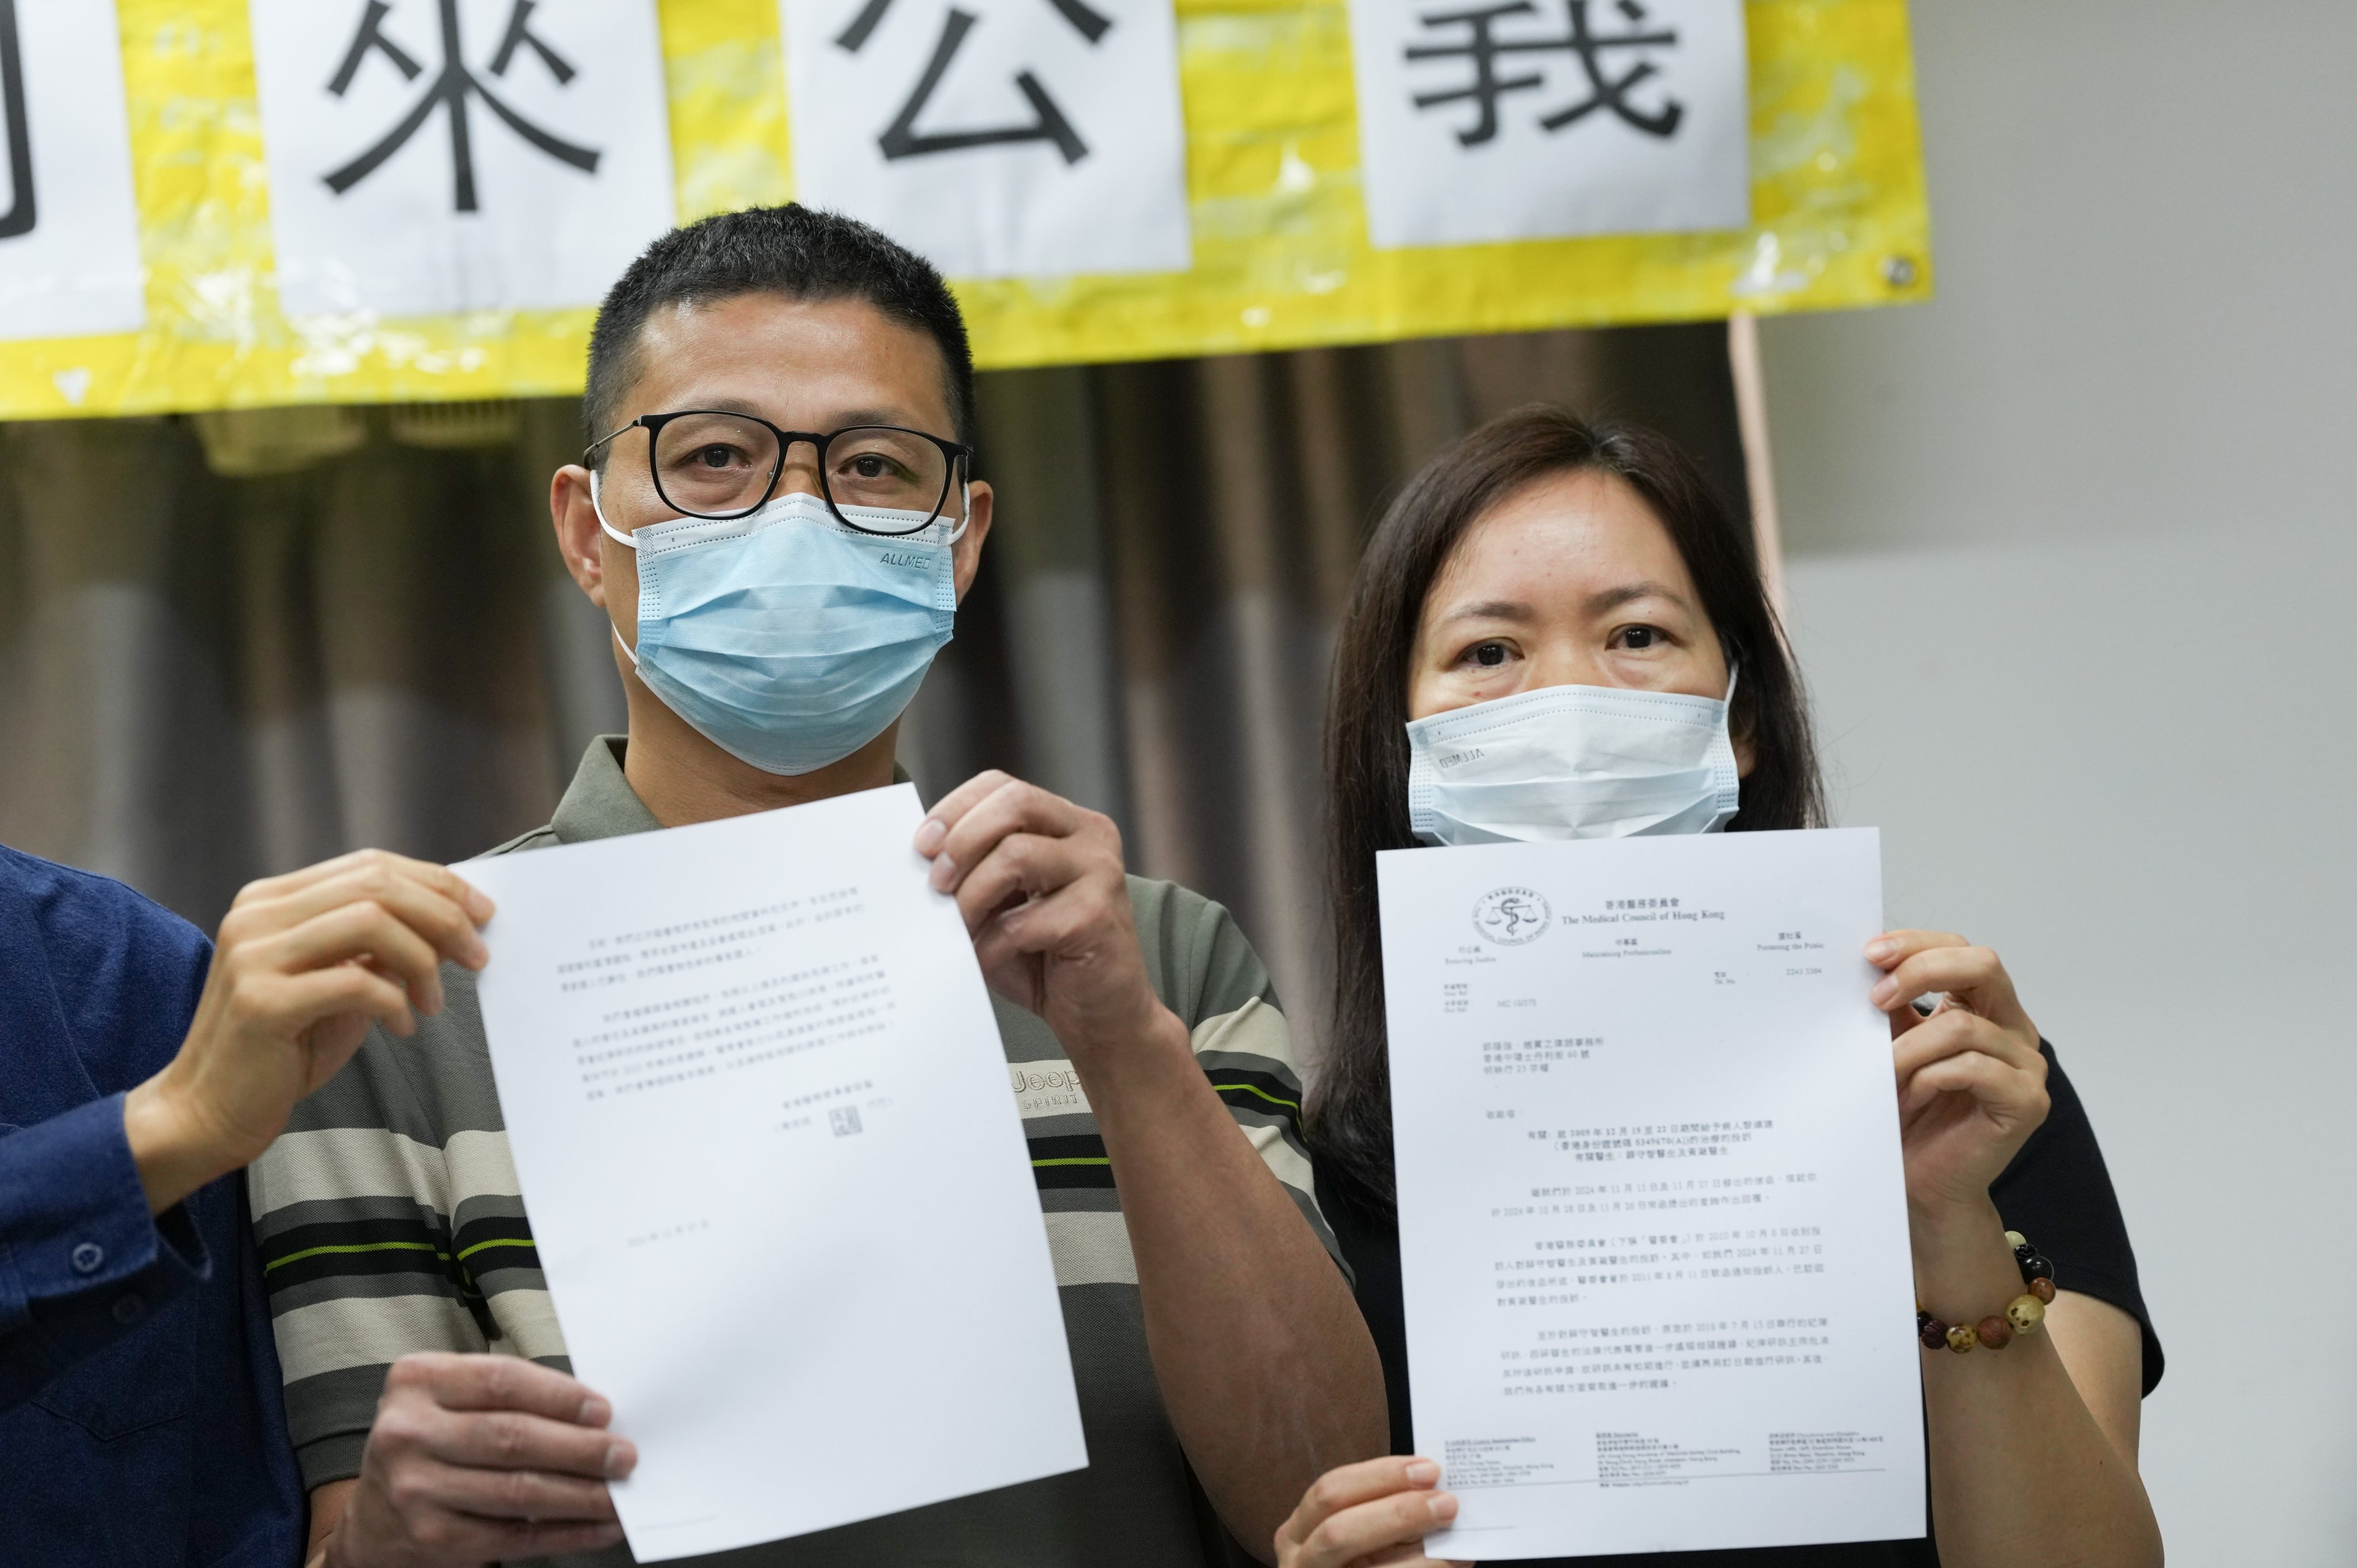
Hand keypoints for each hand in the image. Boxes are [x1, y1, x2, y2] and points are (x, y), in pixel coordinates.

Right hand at [123, 850, 492, 1212]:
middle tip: (478, 954)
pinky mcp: (260, 1002)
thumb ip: (377, 949)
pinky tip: (402, 1025)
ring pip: (370, 921)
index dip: (435, 883)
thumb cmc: (279, 1049)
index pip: (369, 865)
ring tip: (435, 1000)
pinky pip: (354, 982)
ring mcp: (253, 956)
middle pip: (376, 884)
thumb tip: (447, 923)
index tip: (480, 912)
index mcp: (272, 901)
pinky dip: (394, 1001)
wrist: (207, 1112)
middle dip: (443, 915)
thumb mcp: (336, 984)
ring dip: (423, 959)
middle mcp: (257, 916)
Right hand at [324, 1354, 634, 1566]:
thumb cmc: (431, 1446)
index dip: (560, 1396)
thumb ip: (505, 1397)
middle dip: (580, 1448)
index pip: (502, 1381)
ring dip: (581, 1494)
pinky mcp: (432, 1538)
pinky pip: (515, 1535)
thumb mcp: (447, 1403)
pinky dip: (565, 1532)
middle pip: (512, 1437)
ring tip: (619, 1492)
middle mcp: (407, 1433)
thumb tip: (593, 1415)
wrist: (372, 1524)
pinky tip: (598, 1527)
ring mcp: (415, 1489)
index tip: (603, 1411)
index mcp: (416, 1381)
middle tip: (623, 1454)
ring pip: (518, 1490)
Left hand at [914, 772, 1175, 1065]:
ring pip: (1016, 854)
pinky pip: (1024, 920)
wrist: (1101, 1016)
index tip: (922, 845)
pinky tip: (985, 961)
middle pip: (1015, 803)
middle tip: (935, 883)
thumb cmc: (1044, 958)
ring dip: (971, 896)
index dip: (956, 808)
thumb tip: (919, 861)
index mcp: (1066, 822)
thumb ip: (974, 873)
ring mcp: (1100, 872)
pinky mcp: (1096, 916)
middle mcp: (1090, 835)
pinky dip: (992, 944)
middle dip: (962, 840)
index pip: (1004, 786)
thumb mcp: (1002, 904)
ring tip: (957, 929)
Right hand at [1274, 1456, 1470, 1567]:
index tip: (1428, 1469)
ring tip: (1456, 1542)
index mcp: (1297, 1532)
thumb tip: (1434, 1491)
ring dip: (1420, 1555)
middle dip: (1398, 1513)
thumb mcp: (1354, 1533)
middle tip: (1447, 1503)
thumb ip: (1380, 1512)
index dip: (1379, 1476)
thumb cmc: (1358, 1561)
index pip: (1330, 1492)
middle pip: (1339, 1532)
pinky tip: (1452, 1563)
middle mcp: (1301, 1562)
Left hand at [1866, 930, 2049, 1217]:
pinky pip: (1974, 1068)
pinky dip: (1930, 1078)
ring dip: (1910, 1048)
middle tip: (1874, 997)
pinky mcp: (2027, 1100)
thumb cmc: (1905, 1113)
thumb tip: (1859, 962)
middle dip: (1922, 970)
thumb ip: (1889, 1006)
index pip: (1958, 949)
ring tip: (1881, 1075)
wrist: (1920, 1182)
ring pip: (1964, 1026)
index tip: (1868, 955)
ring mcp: (2026, 1064)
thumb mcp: (1892, 1046)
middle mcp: (2012, 1027)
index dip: (1915, 944)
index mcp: (1982, 1005)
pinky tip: (1908, 1097)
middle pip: (1983, 965)